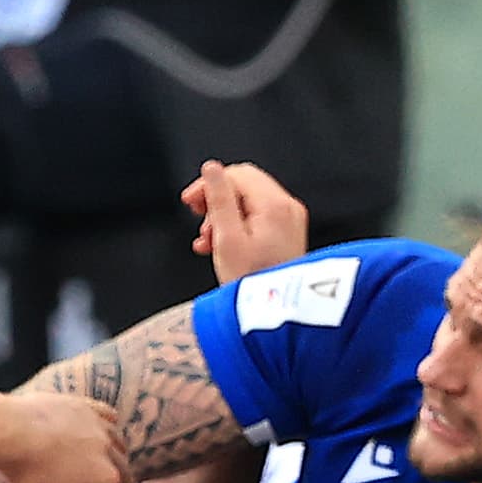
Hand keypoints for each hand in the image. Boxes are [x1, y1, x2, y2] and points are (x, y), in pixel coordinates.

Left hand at [0, 393, 127, 482]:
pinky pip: (106, 418)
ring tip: (113, 470)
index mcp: (105, 481)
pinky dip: (109, 429)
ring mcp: (99, 426)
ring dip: (117, 461)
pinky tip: (105, 435)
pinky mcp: (85, 406)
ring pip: (119, 446)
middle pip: (125, 476)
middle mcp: (110, 452)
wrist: (6, 430)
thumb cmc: (25, 475)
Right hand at [180, 158, 309, 283]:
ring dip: (223, 216)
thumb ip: (219, 198)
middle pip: (244, 185)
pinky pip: (259, 217)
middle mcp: (287, 208)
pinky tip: (222, 244)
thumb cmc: (252, 282)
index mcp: (274, 205)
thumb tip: (211, 168)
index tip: (191, 201)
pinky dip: (238, 225)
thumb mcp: (227, 238)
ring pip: (249, 202)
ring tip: (209, 240)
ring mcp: (291, 221)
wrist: (277, 314)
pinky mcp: (289, 234)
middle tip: (199, 220)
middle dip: (216, 201)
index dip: (209, 184)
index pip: (237, 174)